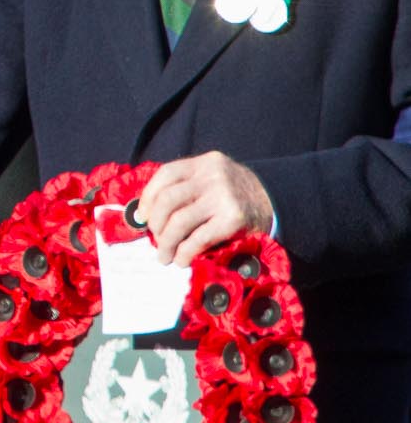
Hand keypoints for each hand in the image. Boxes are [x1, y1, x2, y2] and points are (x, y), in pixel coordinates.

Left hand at [138, 151, 273, 265]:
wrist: (279, 203)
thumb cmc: (236, 194)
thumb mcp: (213, 178)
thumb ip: (186, 187)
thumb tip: (148, 214)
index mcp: (203, 163)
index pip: (165, 174)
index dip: (148, 197)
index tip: (142, 217)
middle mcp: (212, 176)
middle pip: (168, 199)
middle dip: (156, 224)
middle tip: (155, 239)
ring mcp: (223, 197)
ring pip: (180, 221)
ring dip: (167, 243)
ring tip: (164, 256)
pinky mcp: (234, 220)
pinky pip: (199, 238)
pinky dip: (186, 252)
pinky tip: (182, 259)